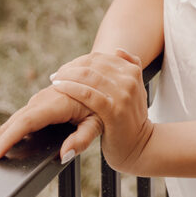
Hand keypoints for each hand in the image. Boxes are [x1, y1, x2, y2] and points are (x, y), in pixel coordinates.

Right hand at [0, 82, 102, 165]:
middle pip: (18, 120)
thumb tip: (63, 156)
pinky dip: (15, 126)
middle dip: (2, 140)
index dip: (9, 138)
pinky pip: (25, 113)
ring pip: (19, 116)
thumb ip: (82, 140)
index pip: (27, 121)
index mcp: (58, 102)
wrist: (103, 79)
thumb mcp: (98, 123)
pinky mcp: (43, 98)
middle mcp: (46, 97)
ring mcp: (43, 97)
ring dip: (7, 133)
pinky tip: (9, 139)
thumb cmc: (103, 102)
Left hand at [49, 48, 153, 174]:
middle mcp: (129, 79)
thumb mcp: (136, 89)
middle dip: (71, 68)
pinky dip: (71, 89)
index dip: (79, 60)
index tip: (66, 68)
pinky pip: (88, 94)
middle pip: (93, 65)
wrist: (140, 146)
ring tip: (55, 81)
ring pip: (89, 77)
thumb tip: (118, 50)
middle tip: (56, 74)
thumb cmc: (131, 119)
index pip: (100, 58)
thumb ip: (131, 68)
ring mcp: (123, 94)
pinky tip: (60, 89)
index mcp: (133, 71)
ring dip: (67, 76)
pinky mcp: (114, 110)